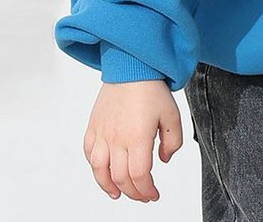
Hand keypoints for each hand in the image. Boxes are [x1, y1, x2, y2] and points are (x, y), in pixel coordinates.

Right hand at [83, 79, 183, 201]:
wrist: (131, 66)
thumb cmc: (152, 88)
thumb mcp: (172, 115)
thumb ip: (173, 142)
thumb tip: (163, 160)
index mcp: (138, 137)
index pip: (139, 176)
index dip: (146, 191)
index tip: (153, 195)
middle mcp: (117, 139)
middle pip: (121, 178)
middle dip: (133, 192)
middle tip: (142, 195)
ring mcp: (102, 133)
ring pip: (99, 170)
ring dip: (108, 187)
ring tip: (117, 194)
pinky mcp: (93, 126)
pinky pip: (89, 152)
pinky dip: (95, 166)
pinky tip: (103, 171)